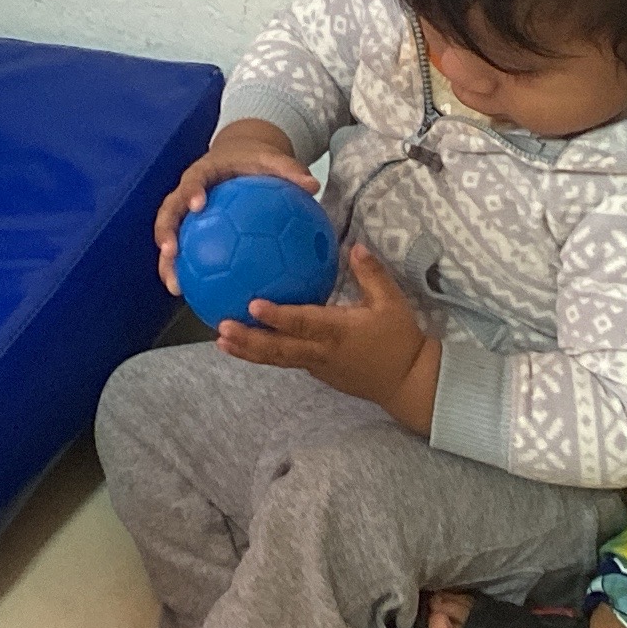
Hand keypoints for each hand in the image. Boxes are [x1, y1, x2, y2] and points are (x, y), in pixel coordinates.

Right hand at [151, 120, 317, 292]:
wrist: (236, 158)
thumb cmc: (252, 160)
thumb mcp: (270, 160)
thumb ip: (289, 171)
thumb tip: (313, 186)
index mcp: (202, 173)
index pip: (192, 181)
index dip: (191, 193)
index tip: (198, 206)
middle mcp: (186, 194)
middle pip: (167, 213)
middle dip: (165, 234)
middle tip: (171, 253)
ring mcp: (183, 214)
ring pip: (169, 239)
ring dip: (168, 264)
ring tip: (176, 288)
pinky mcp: (188, 231)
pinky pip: (186, 253)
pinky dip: (189, 274)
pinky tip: (199, 298)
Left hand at [226, 240, 432, 414]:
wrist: (406, 381)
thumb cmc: (399, 339)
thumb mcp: (392, 302)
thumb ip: (371, 274)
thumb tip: (354, 246)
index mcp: (338, 332)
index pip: (302, 323)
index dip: (277, 316)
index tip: (253, 304)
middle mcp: (321, 351)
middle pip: (278, 349)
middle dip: (248, 340)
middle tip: (221, 328)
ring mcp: (316, 366)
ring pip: (277, 359)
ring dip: (247, 351)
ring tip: (221, 341)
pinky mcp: (316, 372)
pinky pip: (285, 361)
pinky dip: (263, 354)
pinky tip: (246, 344)